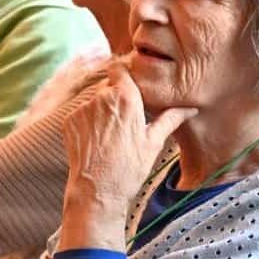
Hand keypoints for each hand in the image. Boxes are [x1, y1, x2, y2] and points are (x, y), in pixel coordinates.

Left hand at [63, 62, 195, 211]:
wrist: (97, 191)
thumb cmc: (129, 169)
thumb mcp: (153, 142)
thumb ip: (170, 119)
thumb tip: (190, 108)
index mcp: (125, 98)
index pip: (121, 67)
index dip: (126, 74)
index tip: (132, 84)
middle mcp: (101, 97)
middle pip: (108, 85)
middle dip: (116, 96)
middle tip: (125, 118)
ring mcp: (82, 109)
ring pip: (94, 99)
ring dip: (102, 110)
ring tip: (110, 135)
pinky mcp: (69, 120)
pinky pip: (81, 113)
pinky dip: (88, 121)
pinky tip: (96, 141)